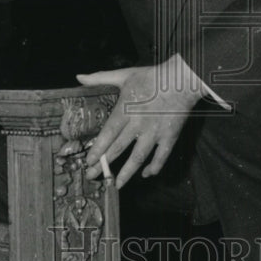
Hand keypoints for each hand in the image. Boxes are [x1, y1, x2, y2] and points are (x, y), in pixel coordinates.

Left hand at [77, 55, 202, 188]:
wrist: (181, 80)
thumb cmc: (152, 77)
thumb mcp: (124, 75)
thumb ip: (100, 77)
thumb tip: (79, 76)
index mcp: (126, 110)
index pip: (108, 133)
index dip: (98, 149)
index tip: (89, 161)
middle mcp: (138, 124)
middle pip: (118, 148)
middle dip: (104, 165)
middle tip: (92, 176)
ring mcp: (154, 133)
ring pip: (138, 157)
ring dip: (126, 173)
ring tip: (116, 185)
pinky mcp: (169, 137)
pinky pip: (161, 157)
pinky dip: (154, 167)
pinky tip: (146, 174)